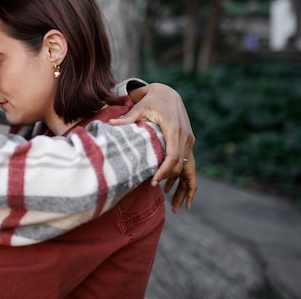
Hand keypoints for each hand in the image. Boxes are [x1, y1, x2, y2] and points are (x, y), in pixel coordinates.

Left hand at [110, 82, 196, 209]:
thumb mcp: (139, 108)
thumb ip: (127, 118)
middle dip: (168, 180)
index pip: (172, 156)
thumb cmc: (151, 101)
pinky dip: (186, 179)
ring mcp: (189, 140)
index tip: (154, 183)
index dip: (163, 171)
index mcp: (174, 128)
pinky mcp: (189, 142)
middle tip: (154, 190)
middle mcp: (185, 135)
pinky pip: (189, 164)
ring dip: (183, 186)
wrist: (168, 93)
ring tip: (176, 207)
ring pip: (188, 168)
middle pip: (180, 165)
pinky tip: (178, 194)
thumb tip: (110, 123)